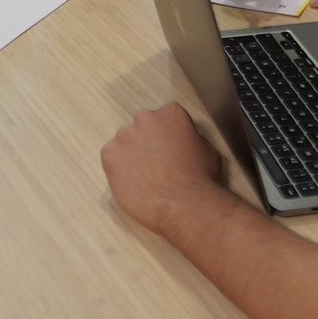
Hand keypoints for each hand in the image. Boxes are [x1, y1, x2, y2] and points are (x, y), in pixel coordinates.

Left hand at [100, 102, 233, 234]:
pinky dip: (118, 171)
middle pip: (142, 128)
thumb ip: (190, 137)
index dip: (166, 137)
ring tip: (145, 179)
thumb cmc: (201, 180)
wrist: (184, 206)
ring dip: (132, 157)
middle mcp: (145, 118)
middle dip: (147, 143)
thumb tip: (182, 141)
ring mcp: (125, 135)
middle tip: (156, 166)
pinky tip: (134, 184)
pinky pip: (112, 159)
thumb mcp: (207, 149)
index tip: (169, 151)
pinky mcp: (109, 154)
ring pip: (125, 144)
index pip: (164, 118)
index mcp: (171, 112)